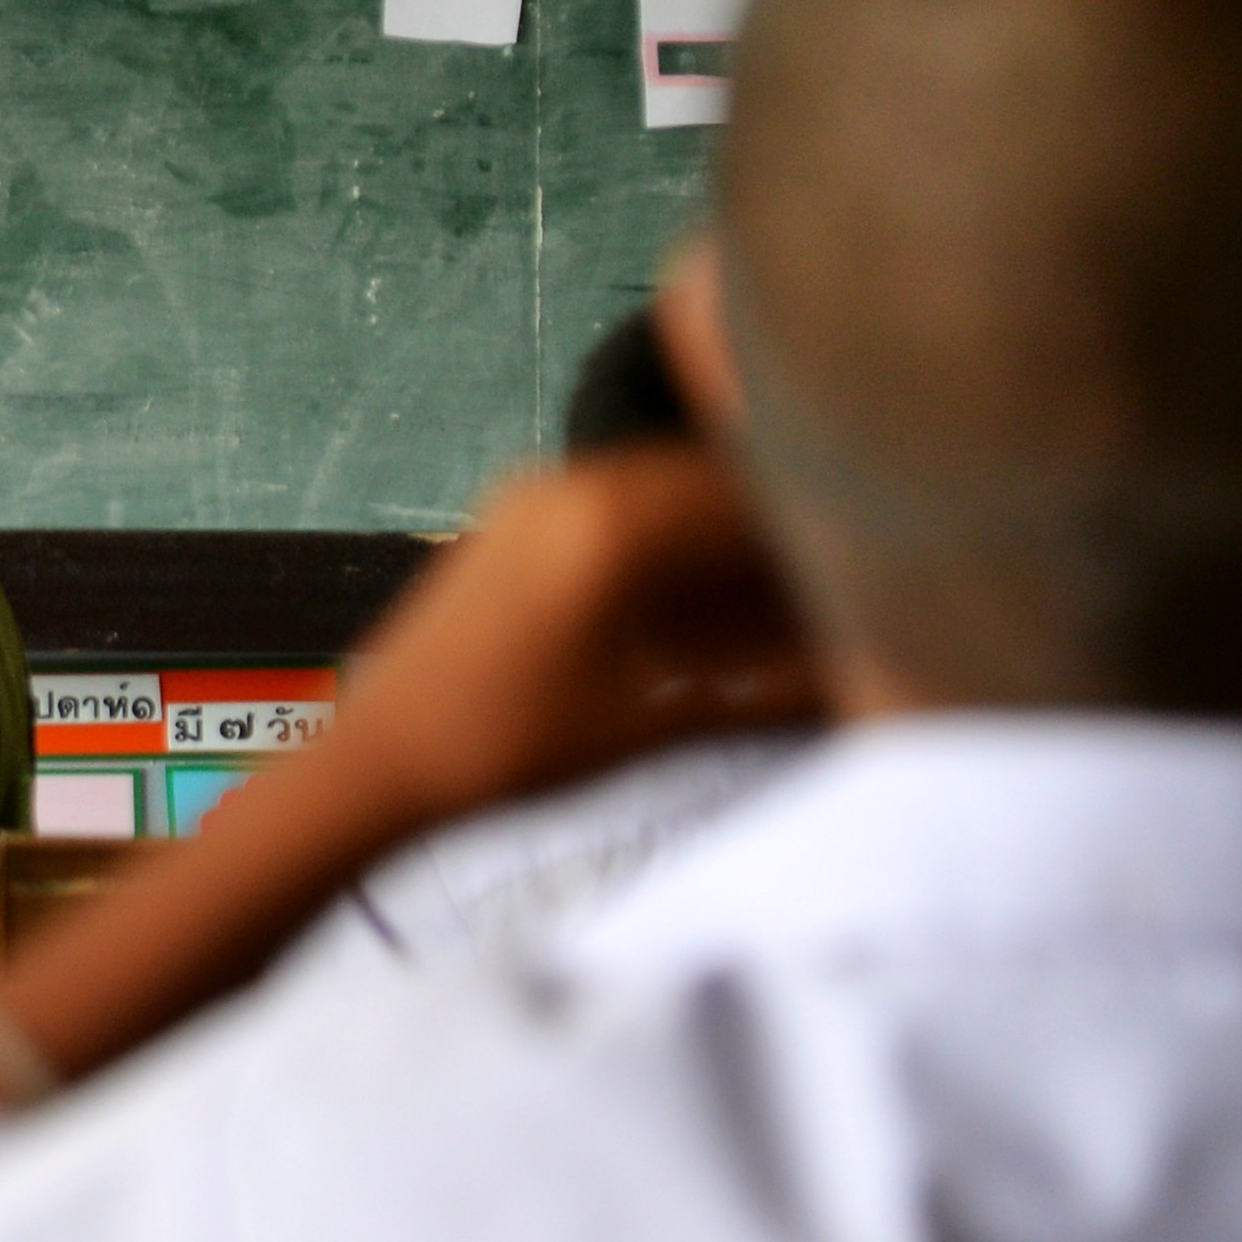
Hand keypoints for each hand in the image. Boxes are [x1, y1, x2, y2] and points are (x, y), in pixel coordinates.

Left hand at [327, 445, 821, 828]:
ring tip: (761, 599)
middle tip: (820, 589)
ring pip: (662, 490)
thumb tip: (861, 678)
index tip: (860, 572)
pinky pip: (612, 503)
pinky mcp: (507, 516)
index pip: (747, 498)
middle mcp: (571, 483)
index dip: (810, 533)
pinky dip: (662, 537)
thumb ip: (767, 696)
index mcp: (613, 520)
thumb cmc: (510, 750)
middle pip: (707, 485)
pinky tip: (689, 598)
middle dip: (766, 532)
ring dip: (715, 533)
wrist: (379, 759)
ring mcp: (531, 493)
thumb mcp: (653, 726)